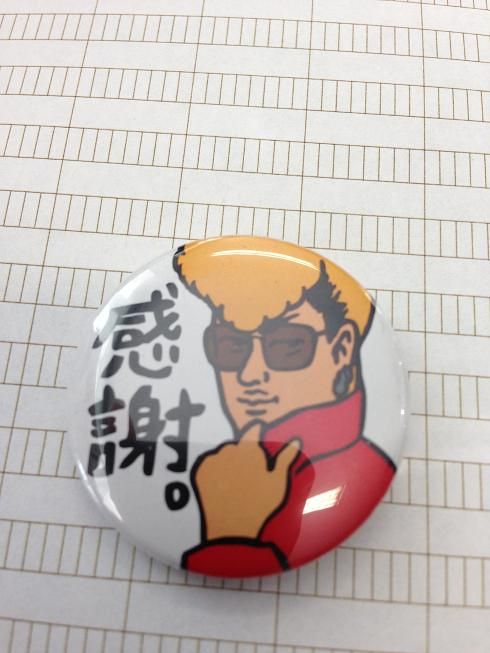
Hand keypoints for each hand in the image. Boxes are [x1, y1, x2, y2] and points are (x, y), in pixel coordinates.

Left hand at [194, 423, 300, 539]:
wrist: (232, 530)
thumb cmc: (261, 505)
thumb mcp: (278, 483)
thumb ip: (285, 460)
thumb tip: (296, 441)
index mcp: (250, 450)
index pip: (253, 431)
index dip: (256, 432)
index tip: (257, 433)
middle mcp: (229, 450)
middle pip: (237, 447)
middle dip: (242, 456)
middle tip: (248, 477)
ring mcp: (213, 460)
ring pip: (222, 455)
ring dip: (227, 463)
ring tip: (234, 484)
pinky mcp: (199, 472)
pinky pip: (208, 465)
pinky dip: (213, 472)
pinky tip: (220, 487)